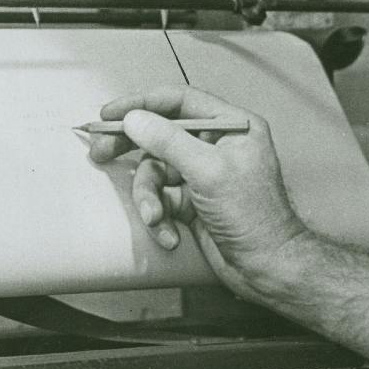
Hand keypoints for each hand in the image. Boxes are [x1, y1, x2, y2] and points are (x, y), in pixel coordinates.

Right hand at [87, 85, 307, 294]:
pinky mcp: (191, 200)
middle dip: (132, 149)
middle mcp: (216, 144)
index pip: (179, 101)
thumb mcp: (209, 172)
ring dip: (150, 197)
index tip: (111, 113)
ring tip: (155, 216)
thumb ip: (168, 142)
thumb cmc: (255, 217)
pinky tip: (170, 232)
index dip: (142, 103)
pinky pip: (161, 198)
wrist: (267, 267)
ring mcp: (202, 173)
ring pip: (156, 171)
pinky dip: (160, 217)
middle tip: (101, 151)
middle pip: (161, 133)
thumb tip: (135, 119)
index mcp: (231, 126)